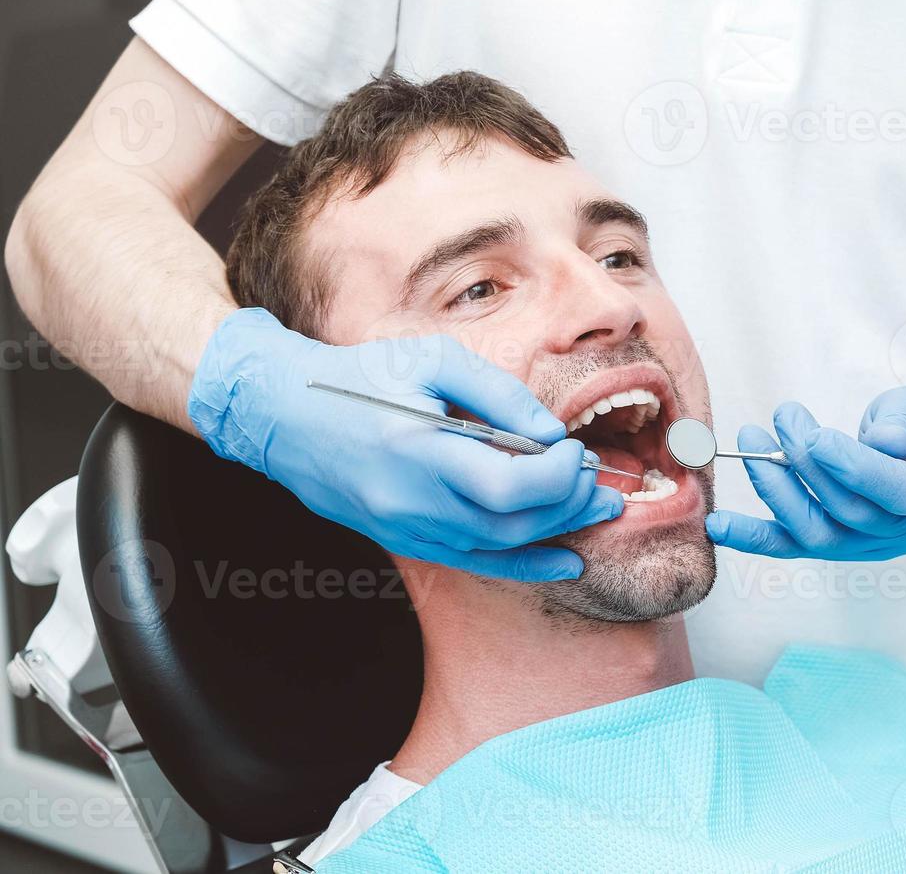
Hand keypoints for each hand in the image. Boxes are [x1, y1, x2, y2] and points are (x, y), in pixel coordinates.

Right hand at [188, 309, 621, 579]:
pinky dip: (526, 564)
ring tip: (596, 507)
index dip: (557, 474)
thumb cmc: (361, 377)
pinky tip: (567, 559)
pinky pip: (477, 563)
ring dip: (557, 529)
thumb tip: (552, 435)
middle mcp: (411, 501)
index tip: (574, 449)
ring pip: (500, 547)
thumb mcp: (434, 360)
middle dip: (570, 503)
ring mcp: (407, 529)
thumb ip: (500, 395)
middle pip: (512, 522)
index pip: (506, 485)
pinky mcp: (407, 541)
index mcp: (417, 450)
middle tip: (600, 479)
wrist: (286, 415)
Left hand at [705, 388, 905, 560]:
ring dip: (776, 488)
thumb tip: (881, 441)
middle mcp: (905, 533)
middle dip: (807, 463)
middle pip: (850, 510)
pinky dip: (754, 537)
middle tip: (784, 419)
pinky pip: (793, 547)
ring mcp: (868, 546)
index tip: (816, 436)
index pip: (899, 492)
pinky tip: (719, 524)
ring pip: (817, 531)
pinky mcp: (836, 546)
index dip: (854, 467)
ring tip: (753, 443)